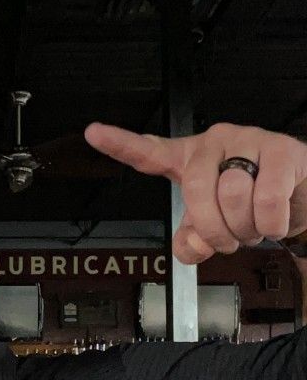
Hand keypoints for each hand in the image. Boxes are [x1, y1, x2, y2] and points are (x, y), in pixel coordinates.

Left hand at [84, 122, 306, 263]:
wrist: (300, 198)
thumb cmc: (249, 206)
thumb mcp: (212, 229)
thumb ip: (191, 242)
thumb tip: (192, 246)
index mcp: (189, 161)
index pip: (149, 152)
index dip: (120, 144)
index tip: (93, 133)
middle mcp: (214, 144)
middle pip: (196, 191)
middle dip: (215, 229)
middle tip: (229, 239)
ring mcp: (248, 141)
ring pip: (234, 196)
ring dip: (246, 228)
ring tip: (254, 225)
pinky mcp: (282, 150)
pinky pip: (268, 200)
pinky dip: (271, 224)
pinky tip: (275, 218)